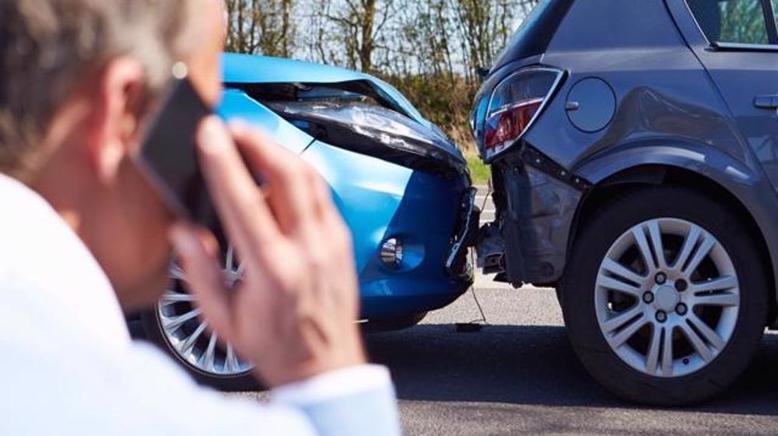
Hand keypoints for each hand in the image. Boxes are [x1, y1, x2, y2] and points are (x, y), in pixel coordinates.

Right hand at [170, 116, 365, 386]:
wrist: (325, 365)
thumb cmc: (274, 345)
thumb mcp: (223, 319)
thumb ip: (198, 271)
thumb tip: (182, 229)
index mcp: (273, 270)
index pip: (245, 201)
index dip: (224, 161)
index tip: (209, 132)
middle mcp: (308, 249)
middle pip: (287, 174)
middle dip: (257, 140)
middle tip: (232, 127)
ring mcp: (331, 242)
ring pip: (310, 177)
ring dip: (279, 151)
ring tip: (251, 140)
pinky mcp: (342, 239)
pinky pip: (321, 193)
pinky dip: (298, 173)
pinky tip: (279, 170)